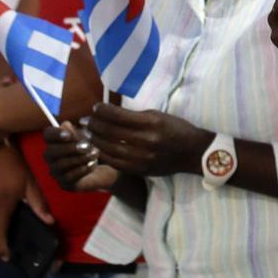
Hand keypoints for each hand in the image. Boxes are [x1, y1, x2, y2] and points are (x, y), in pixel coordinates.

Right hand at [43, 118, 120, 191]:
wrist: (105, 167)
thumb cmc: (91, 149)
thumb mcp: (86, 137)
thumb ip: (74, 132)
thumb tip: (65, 125)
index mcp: (54, 141)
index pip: (47, 135)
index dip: (56, 134)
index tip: (69, 135)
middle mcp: (51, 157)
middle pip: (51, 151)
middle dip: (69, 148)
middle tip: (87, 145)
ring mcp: (56, 172)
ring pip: (61, 164)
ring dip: (80, 158)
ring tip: (95, 154)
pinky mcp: (65, 184)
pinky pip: (69, 177)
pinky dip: (83, 169)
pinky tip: (93, 164)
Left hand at [84, 104, 209, 177]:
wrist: (192, 152)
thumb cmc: (176, 129)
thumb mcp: (158, 115)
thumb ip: (134, 116)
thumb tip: (110, 113)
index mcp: (150, 123)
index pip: (118, 116)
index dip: (103, 111)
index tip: (95, 107)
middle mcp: (145, 141)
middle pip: (111, 132)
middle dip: (95, 125)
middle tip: (85, 120)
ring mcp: (141, 158)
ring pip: (109, 149)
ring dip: (95, 140)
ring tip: (88, 134)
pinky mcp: (140, 169)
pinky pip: (115, 162)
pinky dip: (103, 155)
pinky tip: (97, 148)